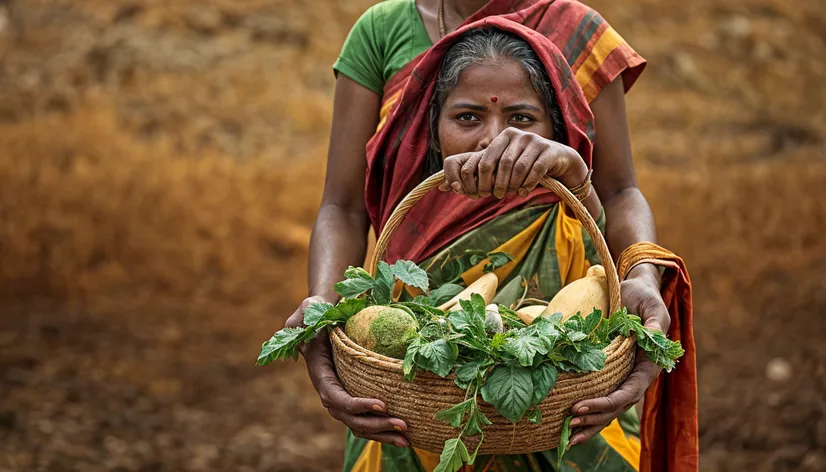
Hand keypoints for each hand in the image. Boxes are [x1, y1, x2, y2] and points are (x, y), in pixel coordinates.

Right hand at [286, 297, 409, 446]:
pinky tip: (404, 434)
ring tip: (407, 439)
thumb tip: (298, 331)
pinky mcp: (355, 397)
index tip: (382, 404)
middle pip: (350, 418)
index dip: (356, 405)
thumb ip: (298, 322)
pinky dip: (384, 429)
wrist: (324, 317)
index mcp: (320, 375)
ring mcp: (342, 397)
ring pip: (360, 425)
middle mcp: (330, 391)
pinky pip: (367, 419)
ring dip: (383, 434)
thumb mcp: (306, 312)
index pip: (336, 397)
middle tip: (403, 425)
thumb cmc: (317, 312)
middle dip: (376, 426)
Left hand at [440, 128, 586, 198]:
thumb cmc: (523, 165)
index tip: (480, 193)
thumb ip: (475, 173)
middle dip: (496, 184)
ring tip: (510, 194)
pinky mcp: (549, 151)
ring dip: (512, 186)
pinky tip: (524, 192)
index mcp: (503, 136)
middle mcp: (517, 135)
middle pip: (500, 165)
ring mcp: (534, 141)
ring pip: (517, 168)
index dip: (480, 179)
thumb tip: (443, 187)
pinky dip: (527, 184)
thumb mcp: (499, 166)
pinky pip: (534, 171)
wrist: (557, 160)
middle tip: (495, 196)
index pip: (484, 160)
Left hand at [568, 264, 668, 445]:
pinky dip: (588, 411)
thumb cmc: (644, 298)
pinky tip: (570, 423)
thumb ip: (655, 323)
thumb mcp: (653, 307)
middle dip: (594, 419)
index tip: (580, 407)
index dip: (605, 403)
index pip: (629, 393)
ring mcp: (623, 377)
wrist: (635, 292)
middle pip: (617, 407)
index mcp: (649, 367)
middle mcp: (637, 377)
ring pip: (609, 408)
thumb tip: (655, 335)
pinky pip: (600, 396)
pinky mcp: (611, 374)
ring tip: (568, 436)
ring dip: (590, 423)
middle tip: (569, 426)